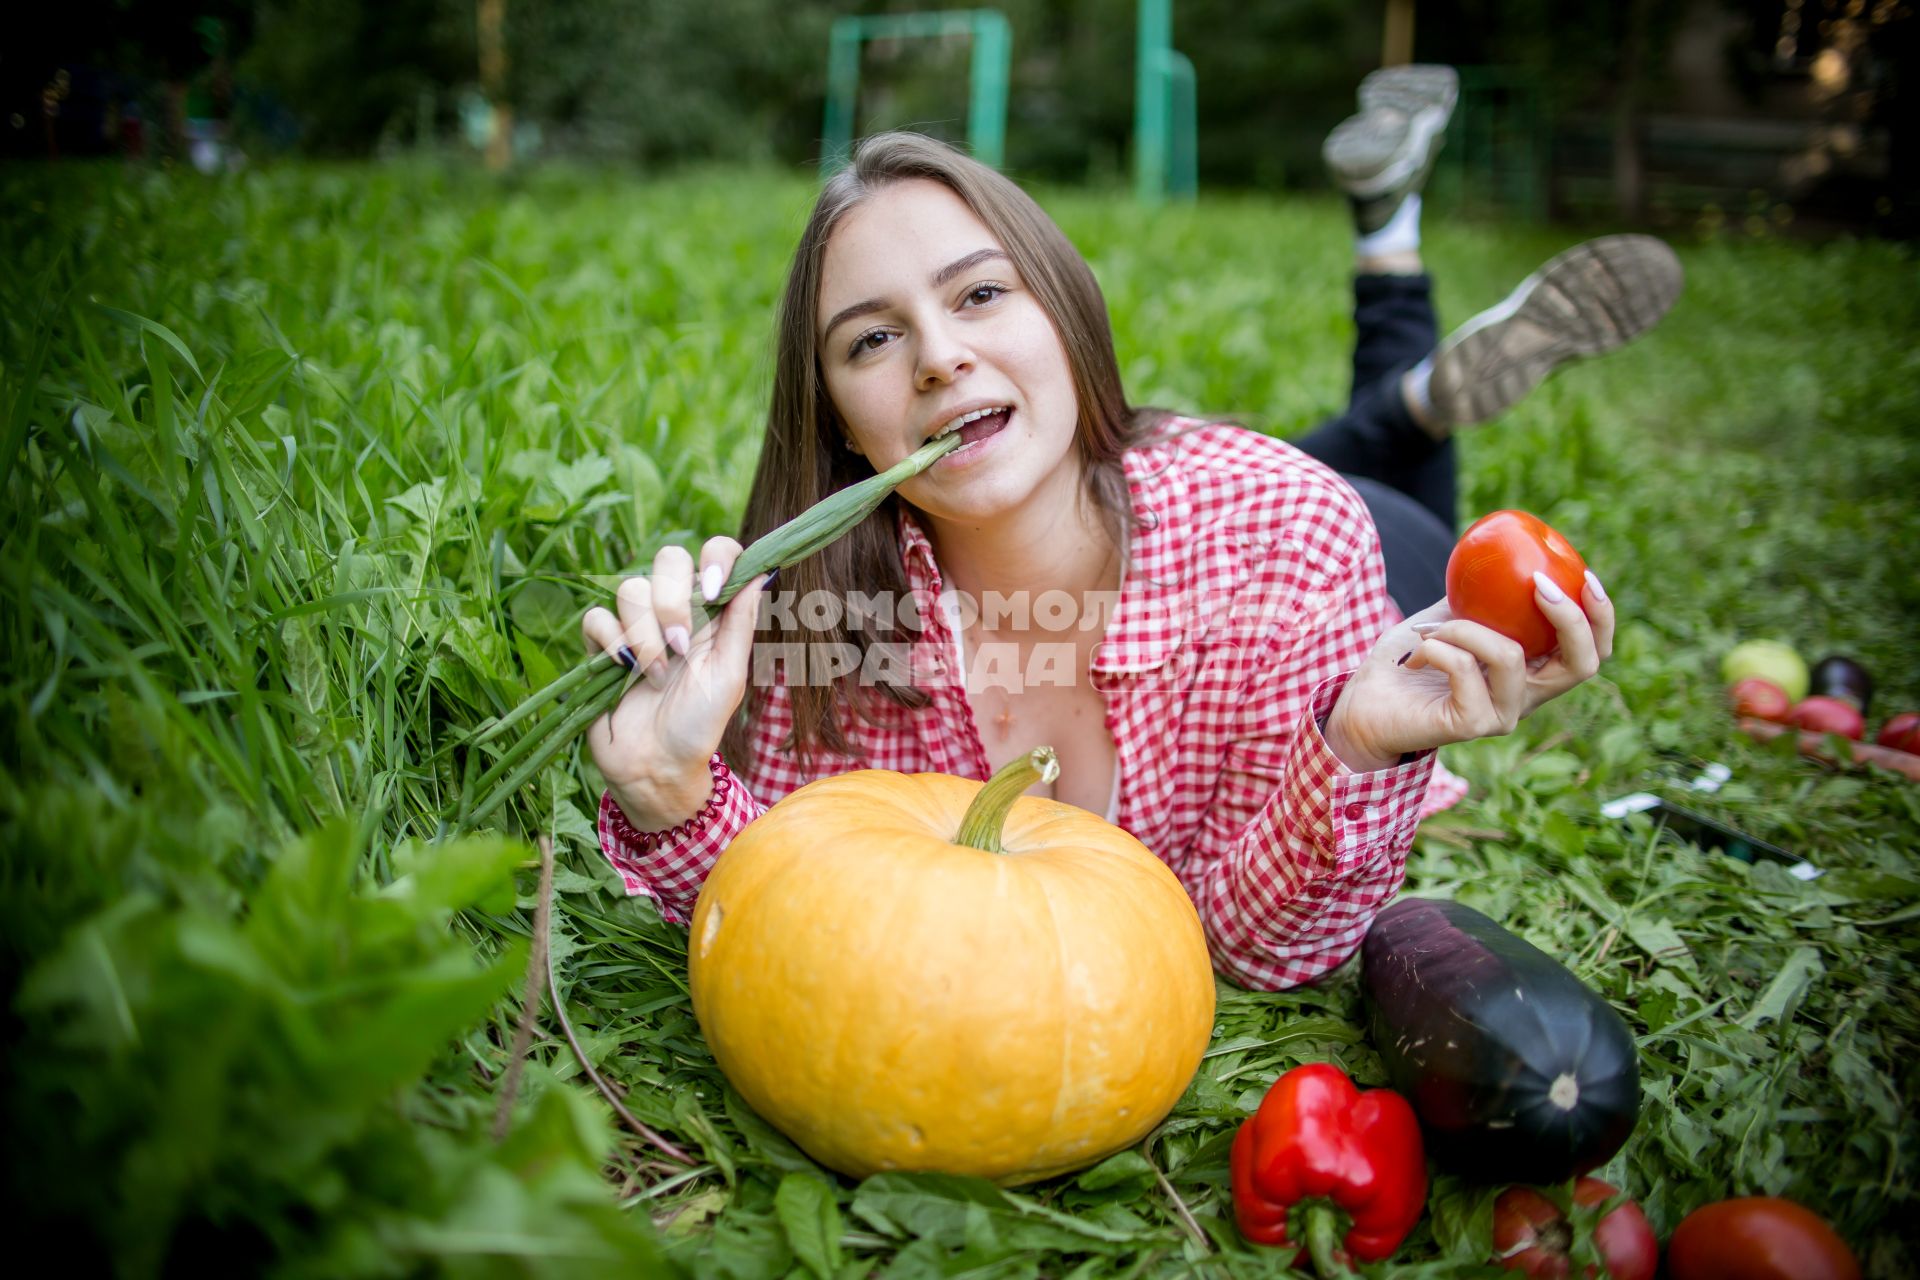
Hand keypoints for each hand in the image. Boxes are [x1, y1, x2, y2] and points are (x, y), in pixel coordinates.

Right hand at [578, 538, 773, 828]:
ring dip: (645, 635)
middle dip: (672, 599)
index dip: (714, 557)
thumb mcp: (730, 676)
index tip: (712, 589)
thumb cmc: (700, 725)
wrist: (656, 765)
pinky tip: (623, 669)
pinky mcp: (602, 643)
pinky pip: (597, 617)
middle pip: (668, 558)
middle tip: (680, 644)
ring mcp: (636, 624)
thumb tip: (764, 569)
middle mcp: (675, 608)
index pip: (716, 553)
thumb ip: (742, 622)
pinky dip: (611, 641)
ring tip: (655, 675)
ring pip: (630, 589)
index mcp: (712, 612)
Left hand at [1324, 570, 1615, 768]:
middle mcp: (1526, 698)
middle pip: (1582, 664)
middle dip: (1571, 618)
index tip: (1586, 576)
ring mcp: (1502, 715)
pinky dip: (1435, 647)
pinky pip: (1463, 667)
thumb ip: (1482, 596)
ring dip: (1463, 627)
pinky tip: (1414, 658)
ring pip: (1510, 654)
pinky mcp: (1473, 724)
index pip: (1589, 652)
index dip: (1601, 617)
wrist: (1364, 707)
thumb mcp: (1450, 616)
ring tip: (1428, 631)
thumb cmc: (1408, 660)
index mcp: (1531, 673)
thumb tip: (1508, 552)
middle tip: (1539, 583)